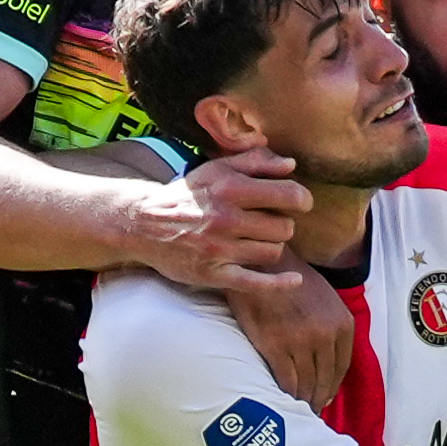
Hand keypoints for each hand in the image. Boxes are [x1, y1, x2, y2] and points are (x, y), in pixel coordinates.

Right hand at [127, 146, 305, 286]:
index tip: (300, 202)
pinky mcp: (213, 274)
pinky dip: (280, 283)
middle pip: (284, 227)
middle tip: (268, 223)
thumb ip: (255, 162)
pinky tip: (295, 280)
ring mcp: (220, 249)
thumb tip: (291, 164)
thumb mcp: (216, 169)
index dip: (302, 199)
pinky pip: (256, 283)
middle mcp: (226, 218)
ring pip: (273, 252)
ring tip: (256, 240)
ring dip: (271, 246)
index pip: (288, 195)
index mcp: (230, 188)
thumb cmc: (188, 195)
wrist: (144, 224)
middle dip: (282, 224)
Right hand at [229, 260, 357, 408]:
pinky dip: (284, 394)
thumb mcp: (325, 299)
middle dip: (318, 399)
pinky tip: (280, 398)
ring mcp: (301, 341)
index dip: (332, 387)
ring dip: (302, 400)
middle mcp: (326, 334)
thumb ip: (332, 328)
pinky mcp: (276, 345)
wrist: (261, 264)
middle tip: (309, 411)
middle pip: (324, 379)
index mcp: (342, 323)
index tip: (325, 398)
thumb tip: (328, 365)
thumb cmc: (290, 281)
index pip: (341, 368)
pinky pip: (286, 381)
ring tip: (295, 408)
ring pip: (306, 384)